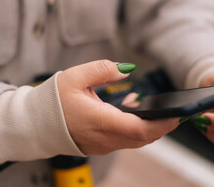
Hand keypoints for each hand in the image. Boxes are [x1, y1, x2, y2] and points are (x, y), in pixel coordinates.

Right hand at [57, 60, 178, 154]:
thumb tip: (127, 69)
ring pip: (136, 141)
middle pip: (143, 138)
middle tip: (177, 111)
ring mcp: (103, 145)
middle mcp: (104, 138)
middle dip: (163, 125)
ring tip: (159, 109)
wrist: (36, 123)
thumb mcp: (76, 76)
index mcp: (99, 122)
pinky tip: (135, 111)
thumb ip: (103, 69)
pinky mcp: (101, 145)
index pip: (139, 129)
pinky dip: (137, 129)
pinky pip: (126, 140)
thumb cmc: (53, 101)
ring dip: (151, 127)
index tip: (177, 114)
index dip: (161, 123)